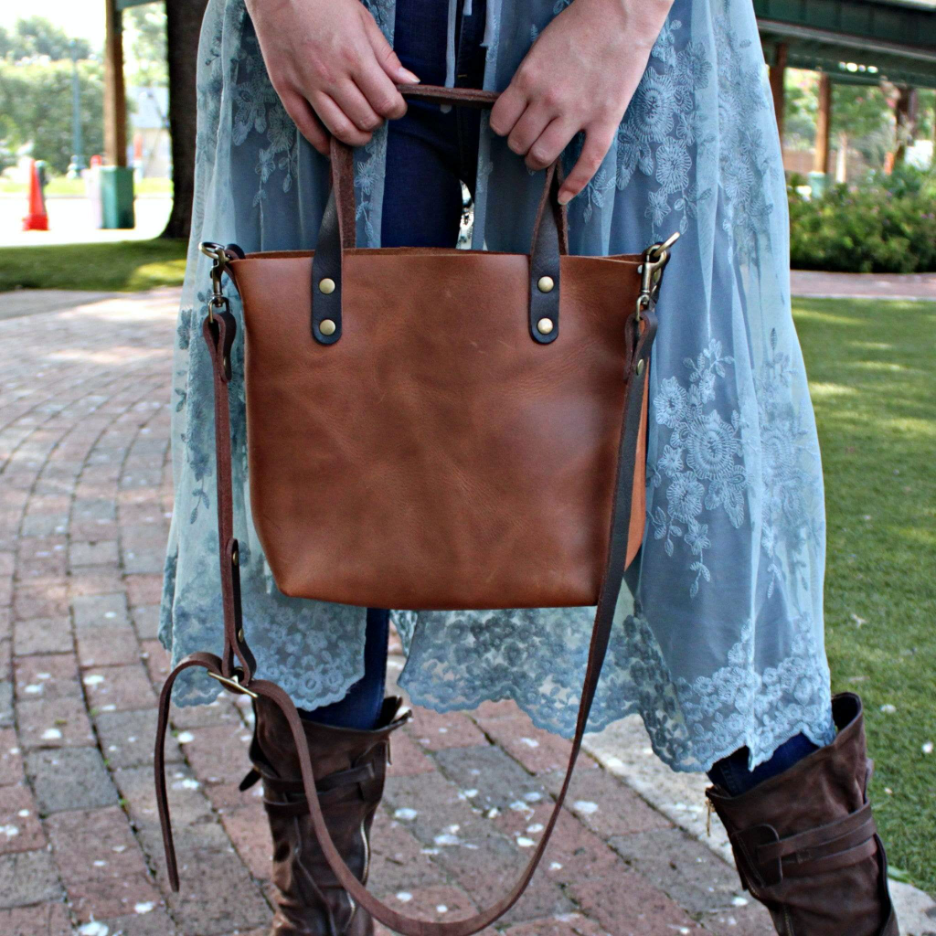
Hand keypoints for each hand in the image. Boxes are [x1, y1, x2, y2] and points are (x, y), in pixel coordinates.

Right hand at [245, 0, 419, 154]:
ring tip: (360, 127)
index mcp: (354, 56)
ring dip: (357, 136)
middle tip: (375, 110)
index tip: (395, 105)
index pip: (387, 103)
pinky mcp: (286, 90)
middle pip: (366, 120)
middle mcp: (331, 75)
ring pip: (341, 131)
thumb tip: (410, 82)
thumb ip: (386, 56)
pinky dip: (324, 143)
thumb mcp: (361, 20)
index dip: (397, 109)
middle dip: (377, 120)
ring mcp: (307, 86)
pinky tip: (333, 142)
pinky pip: (308, 129)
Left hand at [489, 0, 672, 203]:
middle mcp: (548, 100)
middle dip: (520, 146)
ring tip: (541, 158)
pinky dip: (573, 184)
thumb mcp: (540, 49)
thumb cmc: (580, 24)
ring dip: (537, 162)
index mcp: (528, 79)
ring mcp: (577, 113)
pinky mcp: (605, 121)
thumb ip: (528, 81)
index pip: (501, 122)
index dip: (503, 129)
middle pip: (520, 142)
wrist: (622, 10)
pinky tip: (563, 197)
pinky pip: (586, 163)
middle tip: (528, 141)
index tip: (510, 127)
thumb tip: (519, 109)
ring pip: (544, 156)